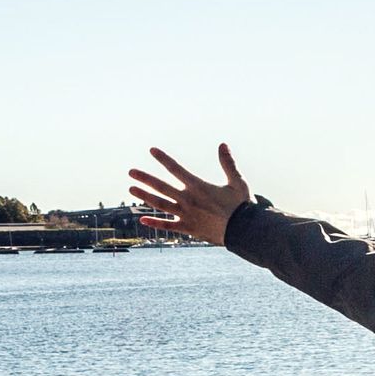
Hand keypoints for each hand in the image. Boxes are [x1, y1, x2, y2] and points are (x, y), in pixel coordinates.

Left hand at [127, 144, 251, 247]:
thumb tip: (223, 144)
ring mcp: (186, 215)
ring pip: (160, 204)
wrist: (243, 231)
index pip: (175, 168)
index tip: (151, 150)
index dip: (163, 158)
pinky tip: (143, 220)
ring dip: (145, 196)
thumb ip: (228, 163)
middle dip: (145, 178)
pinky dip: (155, 223)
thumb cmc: (242, 206)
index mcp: (198, 186)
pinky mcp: (188, 229)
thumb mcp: (237, 182)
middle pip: (161, 186)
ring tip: (131, 190)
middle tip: (131, 172)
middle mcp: (188, 199)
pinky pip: (168, 225)